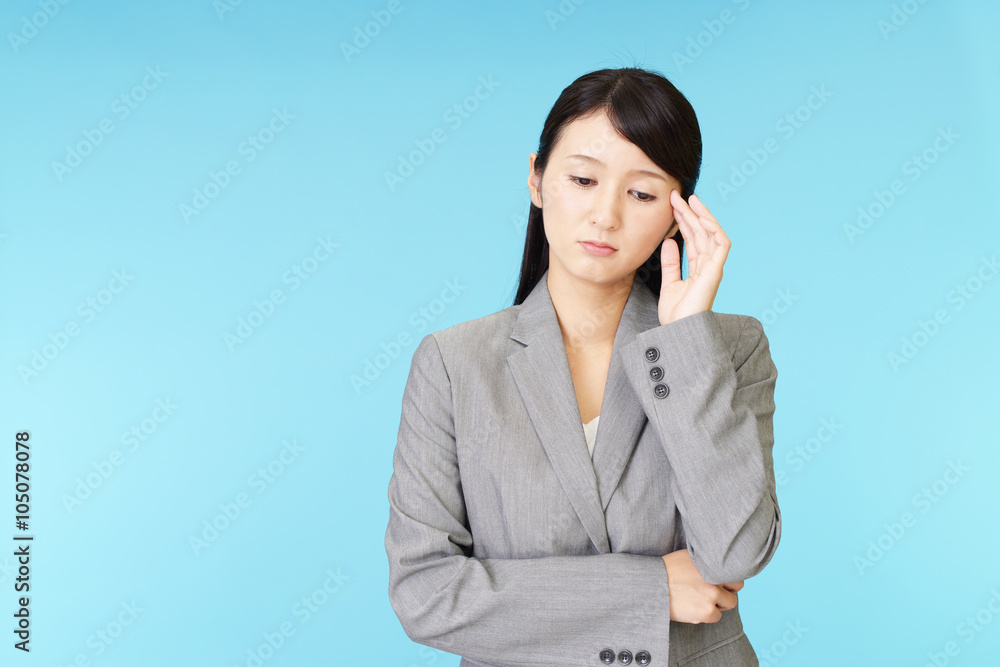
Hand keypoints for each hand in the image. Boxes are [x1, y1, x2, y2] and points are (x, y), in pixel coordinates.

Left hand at [658, 191, 730, 324]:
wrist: (678, 332)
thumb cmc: (676, 315)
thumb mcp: (669, 283)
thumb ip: (671, 262)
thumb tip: (669, 241)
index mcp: (698, 268)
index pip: (693, 238)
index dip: (684, 221)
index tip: (672, 206)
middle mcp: (708, 265)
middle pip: (701, 232)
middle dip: (689, 213)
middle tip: (676, 196)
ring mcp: (714, 267)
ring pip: (711, 234)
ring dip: (700, 215)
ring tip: (689, 199)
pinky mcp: (716, 271)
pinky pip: (721, 244)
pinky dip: (714, 228)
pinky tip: (702, 216)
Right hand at [661, 549, 743, 623]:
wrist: (652, 586)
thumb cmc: (666, 571)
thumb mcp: (687, 557)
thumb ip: (704, 561)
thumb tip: (716, 565)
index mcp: (711, 563)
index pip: (734, 573)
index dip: (728, 581)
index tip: (721, 584)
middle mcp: (715, 577)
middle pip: (736, 588)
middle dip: (726, 593)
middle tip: (713, 595)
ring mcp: (712, 594)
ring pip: (728, 604)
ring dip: (717, 604)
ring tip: (699, 601)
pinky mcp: (707, 611)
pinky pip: (716, 616)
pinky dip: (706, 615)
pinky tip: (692, 608)